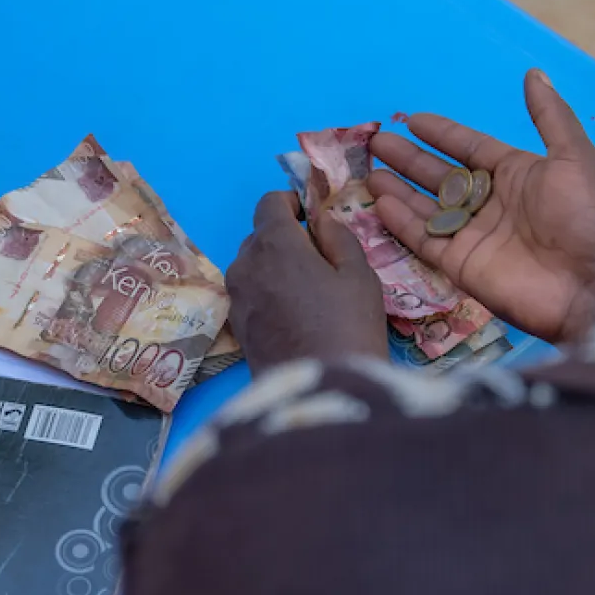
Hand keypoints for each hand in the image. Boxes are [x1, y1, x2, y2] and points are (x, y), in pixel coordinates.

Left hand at [226, 191, 389, 374]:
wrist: (321, 392)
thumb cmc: (349, 327)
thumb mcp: (358, 275)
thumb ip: (337, 237)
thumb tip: (320, 220)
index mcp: (273, 243)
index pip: (269, 202)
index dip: (292, 202)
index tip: (313, 216)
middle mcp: (244, 265)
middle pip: (259, 235)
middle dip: (286, 237)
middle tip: (320, 257)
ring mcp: (236, 298)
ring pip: (253, 266)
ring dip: (276, 266)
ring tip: (310, 290)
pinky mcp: (236, 327)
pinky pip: (250, 293)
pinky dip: (269, 292)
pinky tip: (296, 314)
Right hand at [370, 69, 594, 343]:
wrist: (594, 287)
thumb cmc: (587, 217)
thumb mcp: (573, 157)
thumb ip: (549, 116)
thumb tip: (533, 73)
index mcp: (518, 175)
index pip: (470, 148)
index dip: (442, 134)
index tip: (412, 119)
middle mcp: (492, 203)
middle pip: (440, 175)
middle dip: (409, 158)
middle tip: (376, 141)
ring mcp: (474, 235)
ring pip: (426, 206)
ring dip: (399, 188)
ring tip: (369, 171)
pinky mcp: (461, 265)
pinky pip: (424, 240)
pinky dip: (401, 222)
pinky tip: (380, 203)